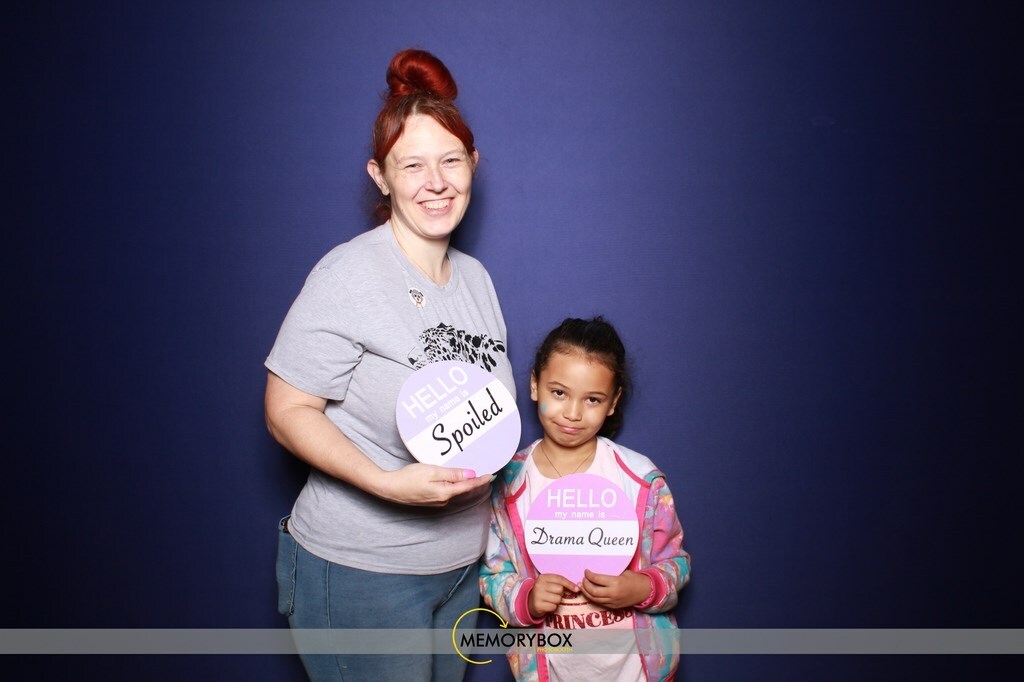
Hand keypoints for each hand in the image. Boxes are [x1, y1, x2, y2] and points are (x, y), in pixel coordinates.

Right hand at [375, 463, 489, 505]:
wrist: (389, 488)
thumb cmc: (408, 478)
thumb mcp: (432, 471)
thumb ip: (452, 474)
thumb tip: (471, 474)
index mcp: (445, 492)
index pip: (468, 485)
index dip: (481, 480)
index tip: (492, 474)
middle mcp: (443, 500)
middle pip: (463, 489)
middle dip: (474, 481)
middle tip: (485, 470)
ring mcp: (437, 501)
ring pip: (455, 490)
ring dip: (463, 482)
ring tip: (471, 472)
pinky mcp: (430, 500)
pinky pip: (447, 491)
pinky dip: (453, 484)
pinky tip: (452, 478)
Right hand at [528, 573, 577, 619]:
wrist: (530, 601)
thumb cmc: (544, 591)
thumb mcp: (550, 584)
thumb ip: (561, 583)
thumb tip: (577, 588)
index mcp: (543, 577)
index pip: (560, 579)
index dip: (569, 584)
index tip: (577, 589)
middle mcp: (539, 585)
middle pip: (560, 589)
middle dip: (560, 593)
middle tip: (554, 594)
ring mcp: (537, 595)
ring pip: (558, 599)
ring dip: (557, 601)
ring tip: (550, 600)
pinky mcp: (538, 605)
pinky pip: (553, 607)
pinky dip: (553, 607)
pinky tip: (547, 605)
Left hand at [579, 569, 651, 609]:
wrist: (645, 591)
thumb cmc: (634, 579)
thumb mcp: (623, 572)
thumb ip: (610, 573)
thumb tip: (598, 567)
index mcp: (615, 582)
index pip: (596, 579)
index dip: (589, 575)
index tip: (586, 571)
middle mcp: (613, 593)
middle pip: (593, 591)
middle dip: (585, 584)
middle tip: (583, 579)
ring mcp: (613, 601)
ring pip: (594, 599)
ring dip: (586, 592)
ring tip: (582, 586)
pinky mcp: (613, 607)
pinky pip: (599, 603)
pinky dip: (592, 598)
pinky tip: (589, 593)